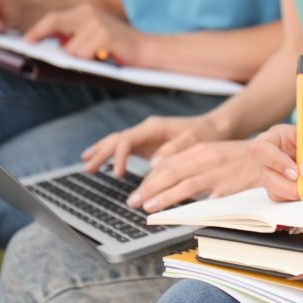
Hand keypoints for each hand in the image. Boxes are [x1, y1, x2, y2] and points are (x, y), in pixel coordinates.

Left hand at [23, 3, 142, 63]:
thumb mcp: (95, 36)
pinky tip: (103, 59)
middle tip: (29, 45)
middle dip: (40, 34)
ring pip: (71, 48)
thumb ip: (75, 36)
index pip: (54, 17)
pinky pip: (83, 54)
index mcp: (86, 11)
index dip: (38, 29)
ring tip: (95, 58)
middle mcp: (90, 12)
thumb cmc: (120, 48)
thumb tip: (52, 43)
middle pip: (55, 22)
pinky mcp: (105, 36)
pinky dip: (89, 61)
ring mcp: (97, 23)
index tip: (26, 40)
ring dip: (78, 59)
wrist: (149, 50)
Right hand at [81, 114, 226, 176]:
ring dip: (102, 152)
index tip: (117, 174)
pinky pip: (125, 148)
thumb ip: (175, 149)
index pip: (128, 140)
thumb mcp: (194, 141)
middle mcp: (147, 129)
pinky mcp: (149, 144)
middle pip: (117, 140)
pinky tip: (103, 163)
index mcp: (154, 128)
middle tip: (86, 168)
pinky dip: (112, 155)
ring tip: (86, 164)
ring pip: (117, 142)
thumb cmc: (205, 134)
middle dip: (101, 153)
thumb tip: (154, 163)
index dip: (119, 157)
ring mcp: (146, 136)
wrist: (216, 127)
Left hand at [124, 140, 257, 211]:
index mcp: (198, 150)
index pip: (167, 164)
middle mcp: (204, 158)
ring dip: (163, 197)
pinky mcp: (227, 184)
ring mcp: (216, 172)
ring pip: (184, 184)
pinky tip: (180, 213)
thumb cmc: (237, 157)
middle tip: (133, 201)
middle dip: (149, 188)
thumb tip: (162, 170)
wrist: (267, 156)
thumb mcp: (209, 152)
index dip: (150, 178)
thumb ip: (188, 161)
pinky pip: (207, 196)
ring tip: (148, 207)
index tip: (139, 190)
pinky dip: (192, 204)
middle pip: (170, 173)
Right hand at [248, 125, 302, 201]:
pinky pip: (282, 199)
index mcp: (280, 136)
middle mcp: (274, 154)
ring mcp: (278, 173)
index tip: (296, 173)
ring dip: (294, 193)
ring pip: (272, 189)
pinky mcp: (285, 188)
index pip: (261, 148)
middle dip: (286, 184)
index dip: (274, 162)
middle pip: (264, 173)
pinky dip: (297, 199)